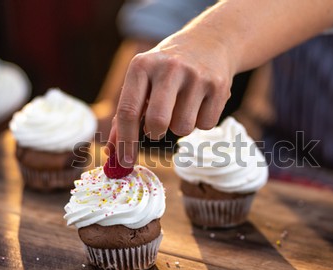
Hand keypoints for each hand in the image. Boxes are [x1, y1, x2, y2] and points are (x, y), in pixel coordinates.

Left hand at [107, 30, 234, 165]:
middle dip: (155, 133)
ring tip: (183, 106)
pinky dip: (201, 122)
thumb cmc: (166, 71)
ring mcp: (197, 76)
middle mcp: (169, 68)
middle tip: (157, 128)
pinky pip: (206, 125)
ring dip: (180, 126)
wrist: (209, 43)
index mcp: (142, 65)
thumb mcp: (143, 81)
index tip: (125, 163)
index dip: (126, 141)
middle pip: (157, 122)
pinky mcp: (219, 86)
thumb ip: (126, 115)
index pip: (128, 111)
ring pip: (183, 128)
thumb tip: (114, 154)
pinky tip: (201, 102)